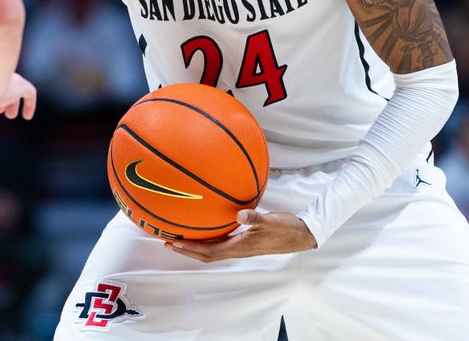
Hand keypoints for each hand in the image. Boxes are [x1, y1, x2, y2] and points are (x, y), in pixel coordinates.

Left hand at [165, 210, 316, 261]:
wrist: (301, 235)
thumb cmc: (285, 228)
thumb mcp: (270, 221)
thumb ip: (254, 218)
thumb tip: (239, 214)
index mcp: (240, 247)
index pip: (209, 252)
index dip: (190, 249)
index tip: (173, 244)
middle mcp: (238, 249)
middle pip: (206, 254)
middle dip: (186, 250)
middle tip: (167, 242)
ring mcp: (241, 246)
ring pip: (213, 249)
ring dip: (195, 246)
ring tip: (179, 237)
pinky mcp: (245, 241)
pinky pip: (221, 242)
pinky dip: (208, 238)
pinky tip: (204, 228)